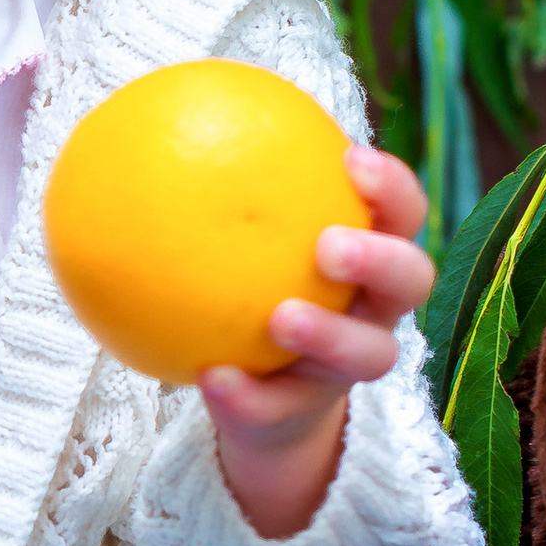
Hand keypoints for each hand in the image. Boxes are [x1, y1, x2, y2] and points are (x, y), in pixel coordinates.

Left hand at [201, 142, 433, 541]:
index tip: (348, 157)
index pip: (401, 211)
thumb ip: (210, 193)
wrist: (260, 397)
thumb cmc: (249, 291)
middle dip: (379, 258)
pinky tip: (210, 378)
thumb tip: (133, 131)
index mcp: (370, 256)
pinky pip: (282, 408)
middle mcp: (375, 310)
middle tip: (329, 244)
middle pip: (411, 280)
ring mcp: (348, 366)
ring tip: (281, 318)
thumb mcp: (236, 244)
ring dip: (329, 335)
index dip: (390, 184)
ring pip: (371, 355)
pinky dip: (248, 396)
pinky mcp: (307, 414)